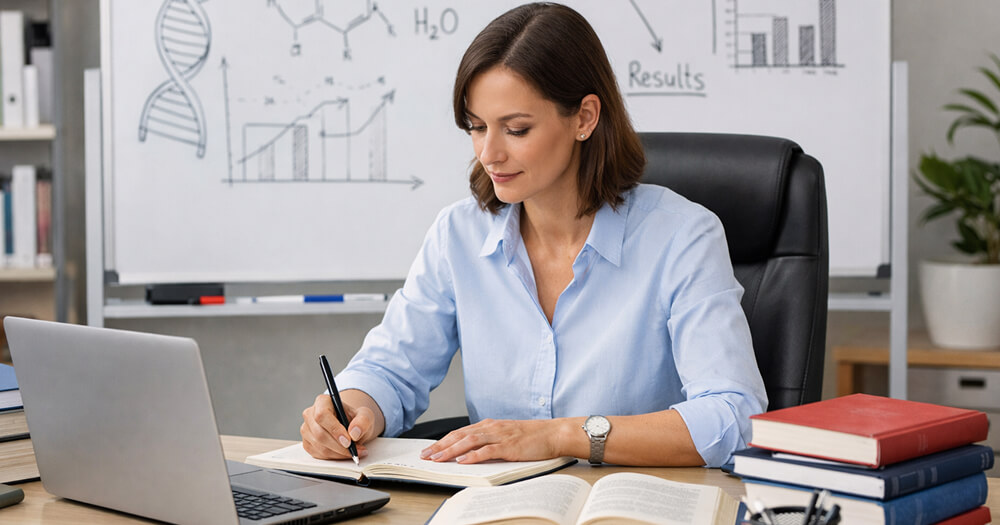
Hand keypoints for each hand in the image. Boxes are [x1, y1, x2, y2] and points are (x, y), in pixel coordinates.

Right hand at [300, 392, 378, 459]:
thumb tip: (354, 433)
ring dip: (339, 454)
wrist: (351, 427)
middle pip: (320, 434)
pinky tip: (344, 453)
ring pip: (319, 447)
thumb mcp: (365, 416)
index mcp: (322, 402)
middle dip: (340, 447)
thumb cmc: (355, 419)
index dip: (335, 430)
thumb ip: (363, 421)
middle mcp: (310, 414)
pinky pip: (319, 455)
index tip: (348, 441)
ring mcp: (306, 430)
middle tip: (356, 450)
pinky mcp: (307, 443)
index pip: (322, 415)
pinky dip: (334, 457)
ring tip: (355, 452)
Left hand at [419, 418, 563, 463]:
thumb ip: (489, 441)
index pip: (460, 432)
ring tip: (438, 458)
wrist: (553, 433)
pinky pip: (487, 450)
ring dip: (451, 451)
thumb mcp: (505, 435)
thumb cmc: (532, 437)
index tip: (429, 450)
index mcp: (489, 425)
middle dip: (440, 446)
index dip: (443, 441)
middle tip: (425, 456)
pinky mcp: (509, 446)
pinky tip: (462, 460)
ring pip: (469, 442)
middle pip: (460, 435)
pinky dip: (473, 455)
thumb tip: (470, 452)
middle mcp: (491, 427)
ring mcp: (500, 436)